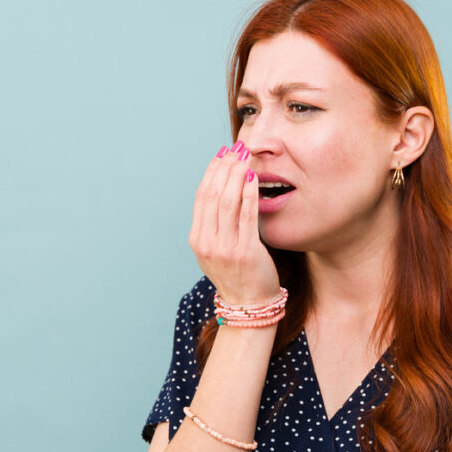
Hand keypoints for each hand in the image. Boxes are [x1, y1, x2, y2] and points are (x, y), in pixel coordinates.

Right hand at [189, 140, 280, 306]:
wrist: (249, 304)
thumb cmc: (238, 273)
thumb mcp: (217, 249)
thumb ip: (216, 224)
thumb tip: (223, 188)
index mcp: (198, 239)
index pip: (201, 196)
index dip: (211, 171)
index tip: (222, 153)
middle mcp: (207, 242)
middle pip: (212, 194)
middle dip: (224, 167)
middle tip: (236, 147)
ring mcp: (224, 248)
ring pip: (226, 201)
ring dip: (235, 174)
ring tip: (244, 156)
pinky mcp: (245, 252)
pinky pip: (246, 215)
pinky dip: (249, 193)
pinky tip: (253, 177)